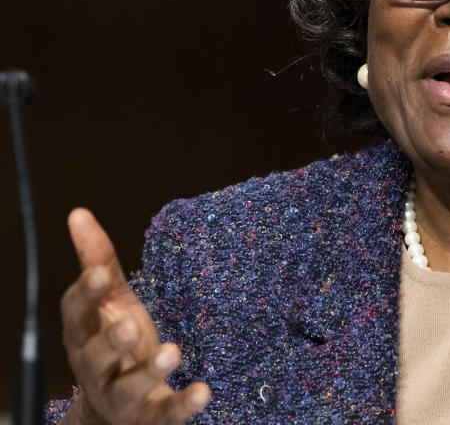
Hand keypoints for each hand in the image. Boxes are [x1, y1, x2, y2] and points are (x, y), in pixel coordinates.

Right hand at [59, 208, 209, 424]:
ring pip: (128, 390)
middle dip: (111, 342)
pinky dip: (183, 405)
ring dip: (148, 372)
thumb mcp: (112, 301)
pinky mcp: (150, 418)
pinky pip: (165, 415)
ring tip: (172, 352)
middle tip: (130, 325)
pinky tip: (204, 391)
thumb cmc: (116, 343)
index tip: (100, 275)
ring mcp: (122, 398)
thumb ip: (98, 261)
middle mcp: (97, 370)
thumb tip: (78, 213)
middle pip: (94, 358)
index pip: (76, 315)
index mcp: (85, 336)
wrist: (115, 414)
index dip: (86, 296)